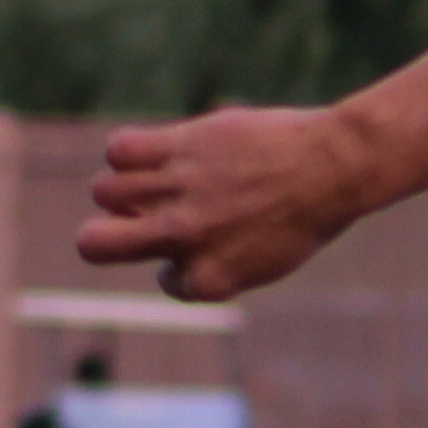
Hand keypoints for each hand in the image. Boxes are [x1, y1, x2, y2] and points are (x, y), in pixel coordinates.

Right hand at [77, 105, 375, 303]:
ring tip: (164, 180)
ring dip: (126, 189)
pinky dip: (127, 152)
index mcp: (208, 279)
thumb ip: (211, 265)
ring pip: (104, 191)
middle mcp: (184, 239)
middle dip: (102, 236)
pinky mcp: (178, 146)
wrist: (334, 166)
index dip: (182, 265)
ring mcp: (177, 192)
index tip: (212, 245)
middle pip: (93, 243)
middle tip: (136, 222)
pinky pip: (118, 149)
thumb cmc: (306, 216)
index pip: (166, 281)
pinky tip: (158, 152)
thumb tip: (165, 260)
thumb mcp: (263, 262)